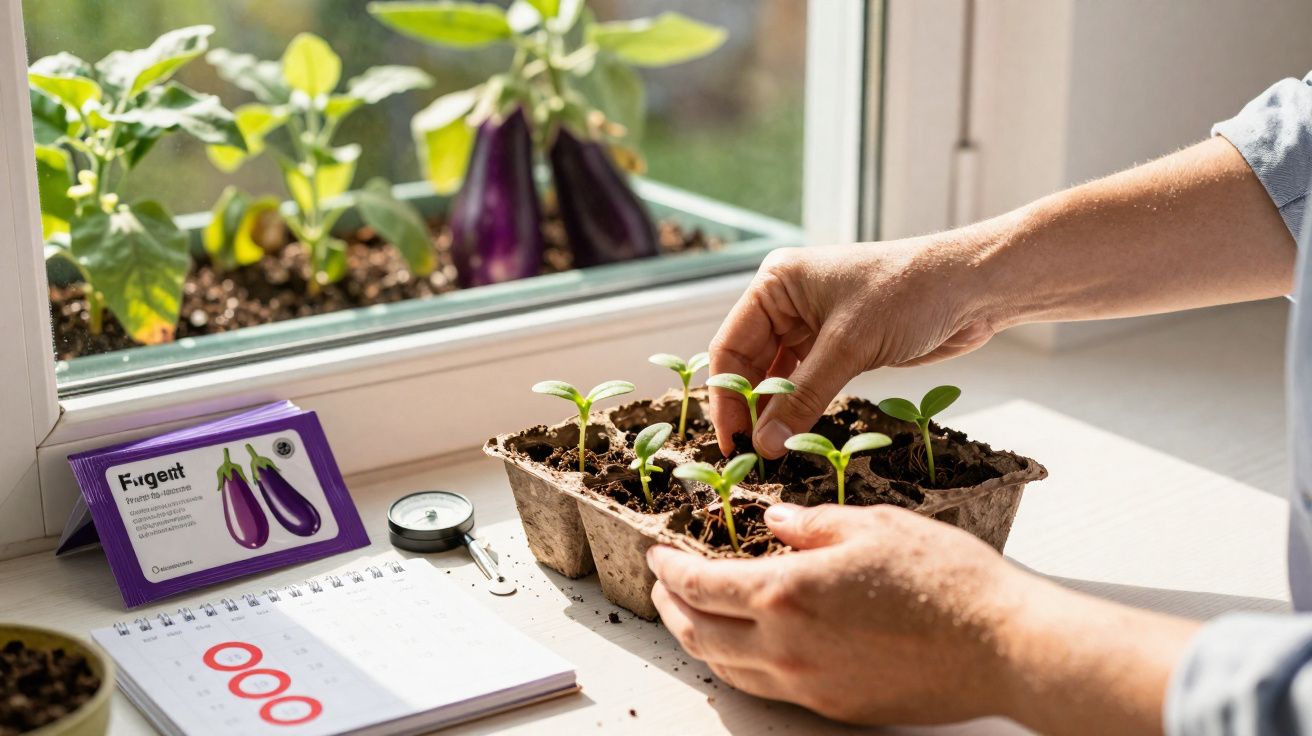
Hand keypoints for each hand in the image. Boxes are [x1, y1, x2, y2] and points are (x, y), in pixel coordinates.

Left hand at [648, 503, 1019, 723]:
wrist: (1002, 645)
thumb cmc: (944, 579)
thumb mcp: (872, 524)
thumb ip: (811, 525)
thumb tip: (773, 523)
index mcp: (786, 593)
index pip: (701, 585)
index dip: (669, 568)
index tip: (657, 554)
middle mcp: (786, 647)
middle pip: (700, 634)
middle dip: (671, 606)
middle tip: (662, 585)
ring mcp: (808, 685)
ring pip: (727, 668)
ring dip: (698, 640)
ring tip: (691, 616)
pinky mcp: (834, 707)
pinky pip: (765, 688)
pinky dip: (738, 665)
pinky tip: (745, 648)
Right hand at [709, 239, 1001, 456]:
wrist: (973, 288)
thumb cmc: (910, 293)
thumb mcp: (849, 346)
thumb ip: (803, 397)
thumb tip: (765, 444)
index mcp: (776, 283)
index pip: (731, 346)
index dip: (726, 397)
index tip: (731, 442)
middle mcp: (787, 301)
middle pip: (749, 364)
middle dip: (748, 408)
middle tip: (748, 456)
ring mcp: (812, 324)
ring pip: (776, 377)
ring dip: (773, 413)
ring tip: (770, 454)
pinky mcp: (838, 346)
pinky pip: (805, 383)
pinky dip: (799, 408)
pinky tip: (794, 435)